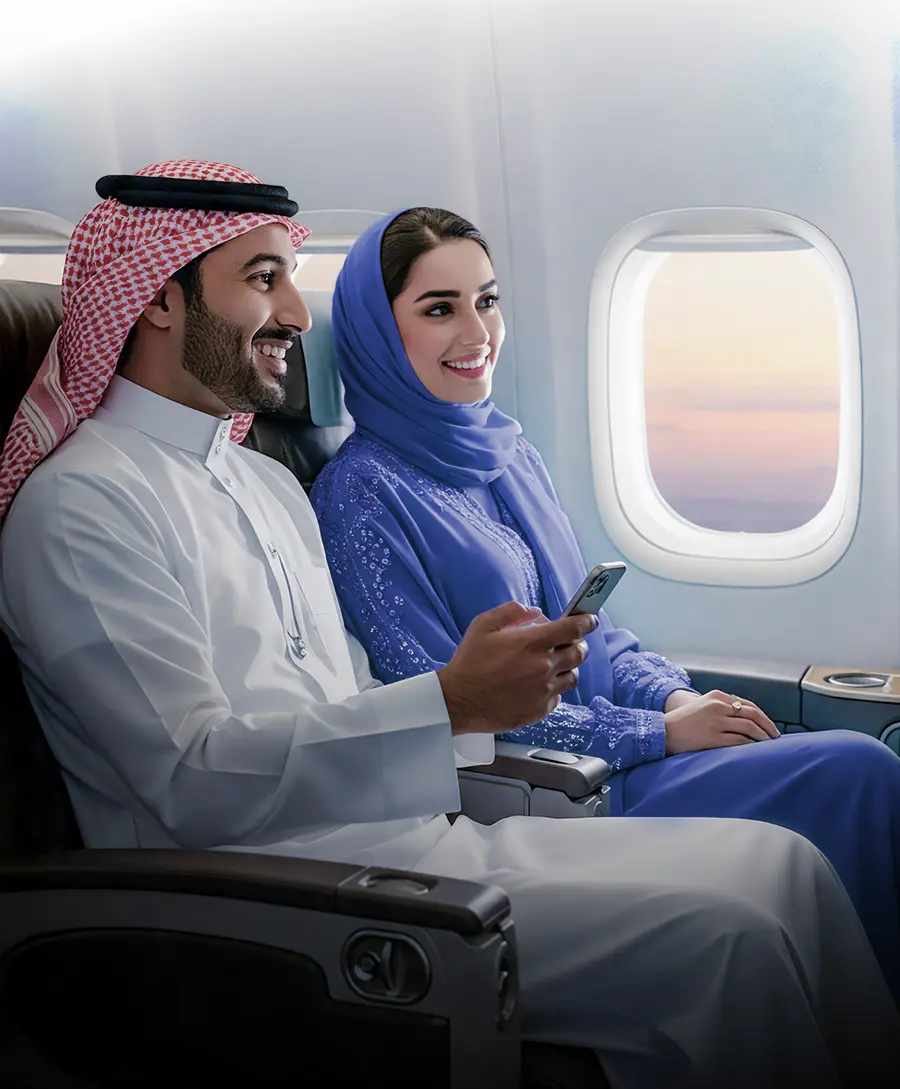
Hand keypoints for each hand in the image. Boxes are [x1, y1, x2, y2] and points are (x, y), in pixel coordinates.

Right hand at [439, 602, 597, 735]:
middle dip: (577, 644)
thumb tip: (536, 612)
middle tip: (566, 643)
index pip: (573, 628)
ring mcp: (544, 691)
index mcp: (532, 643)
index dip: (586, 622)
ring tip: (549, 666)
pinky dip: (553, 689)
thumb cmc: (469, 663)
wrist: (458, 701)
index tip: (589, 620)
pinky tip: (536, 685)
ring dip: (567, 668)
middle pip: (579, 652)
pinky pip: (558, 696)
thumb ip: (513, 612)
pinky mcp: (540, 709)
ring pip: (573, 676)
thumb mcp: (484, 625)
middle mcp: (544, 667)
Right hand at [664, 689, 779, 754]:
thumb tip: (743, 718)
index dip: (762, 715)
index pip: (747, 704)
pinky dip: (751, 745)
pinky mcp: (713, 737)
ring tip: (769, 744)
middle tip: (775, 736)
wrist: (662, 732)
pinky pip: (740, 740)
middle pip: (752, 713)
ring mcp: (716, 722)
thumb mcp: (701, 706)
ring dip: (763, 736)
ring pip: (749, 727)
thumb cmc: (681, 722)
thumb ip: (720, 708)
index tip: (769, 725)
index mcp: (715, 696)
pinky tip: (756, 750)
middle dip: (767, 725)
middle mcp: (717, 706)